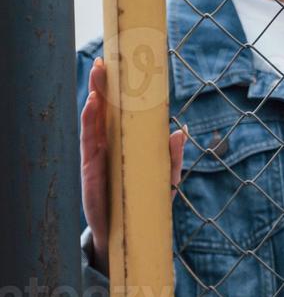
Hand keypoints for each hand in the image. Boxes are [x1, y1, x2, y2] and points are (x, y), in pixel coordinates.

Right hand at [80, 57, 185, 275]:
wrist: (128, 236)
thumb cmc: (145, 205)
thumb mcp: (165, 179)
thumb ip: (172, 157)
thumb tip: (182, 131)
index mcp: (125, 147)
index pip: (122, 115)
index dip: (121, 94)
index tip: (122, 68)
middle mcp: (109, 148)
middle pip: (106, 111)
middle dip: (104, 85)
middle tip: (104, 60)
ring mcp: (98, 157)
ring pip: (95, 120)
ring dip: (95, 95)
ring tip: (97, 73)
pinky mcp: (92, 168)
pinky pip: (89, 140)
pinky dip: (90, 120)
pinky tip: (92, 103)